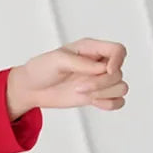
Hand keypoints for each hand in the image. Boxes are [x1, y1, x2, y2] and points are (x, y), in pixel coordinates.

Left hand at [6, 37, 128, 118]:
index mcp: (90, 49)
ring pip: (121, 87)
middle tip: (80, 87)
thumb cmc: (40, 69)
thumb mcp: (57, 60)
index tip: (107, 70)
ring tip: (83, 94)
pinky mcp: (95, 95)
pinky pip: (117, 101)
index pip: (118, 50)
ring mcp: (97, 80)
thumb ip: (80, 63)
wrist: (31, 89)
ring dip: (105, 93)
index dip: (118, 60)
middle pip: (119, 72)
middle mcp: (97, 64)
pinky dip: (110, 103)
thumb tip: (101, 68)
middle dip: (102, 83)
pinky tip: (94, 102)